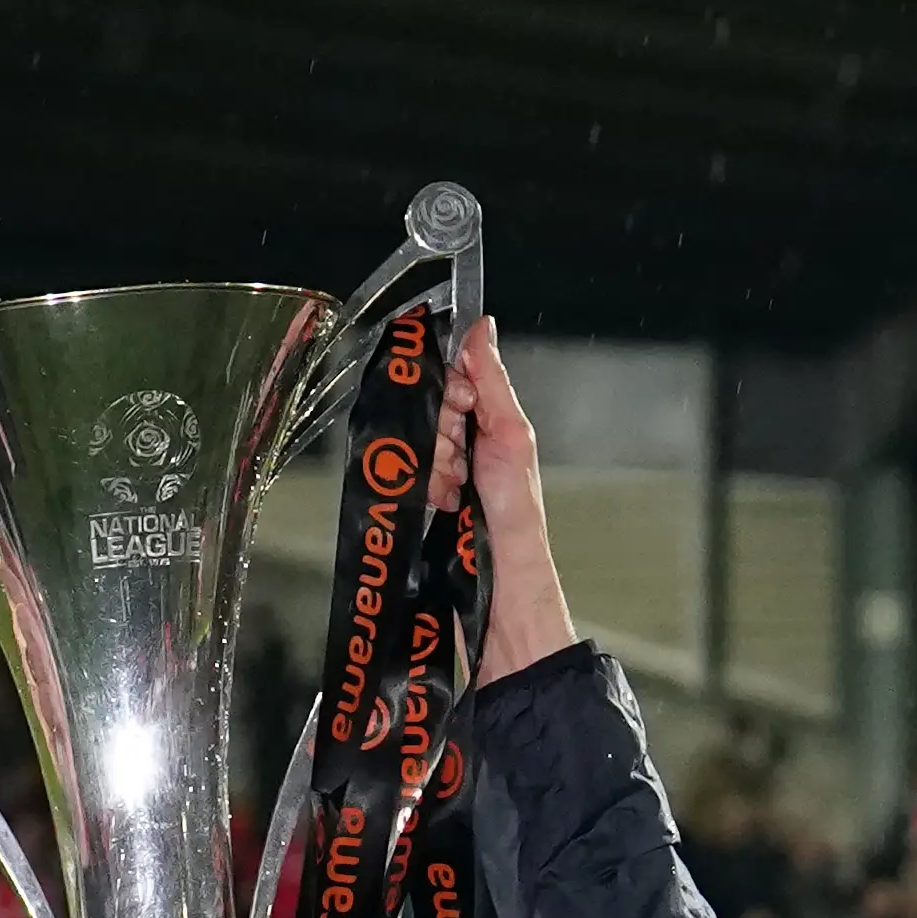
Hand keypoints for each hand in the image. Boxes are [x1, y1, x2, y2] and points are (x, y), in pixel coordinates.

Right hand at [431, 321, 575, 685]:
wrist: (500, 590)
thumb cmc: (515, 524)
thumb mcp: (510, 438)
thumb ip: (492, 382)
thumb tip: (480, 327)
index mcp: (489, 423)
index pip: (449, 376)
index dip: (449, 390)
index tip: (461, 412)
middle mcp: (464, 445)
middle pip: (426, 407)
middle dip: (440, 432)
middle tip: (461, 460)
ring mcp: (440, 475)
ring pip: (411, 442)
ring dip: (431, 467)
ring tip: (454, 493)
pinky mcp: (420, 503)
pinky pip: (401, 478)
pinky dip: (419, 491)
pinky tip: (439, 508)